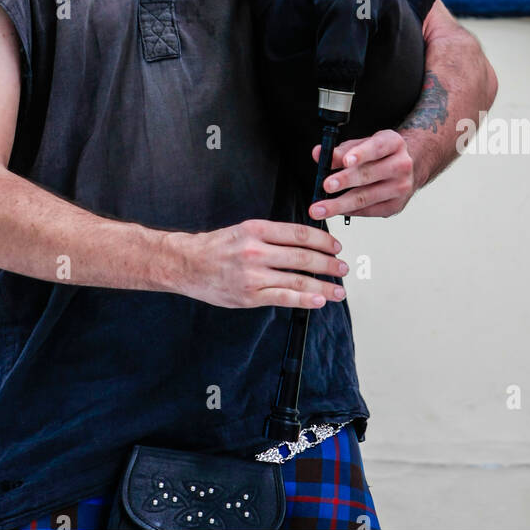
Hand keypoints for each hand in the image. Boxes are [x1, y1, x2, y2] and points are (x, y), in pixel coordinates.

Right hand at [175, 219, 348, 309]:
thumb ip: (271, 236)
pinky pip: (283, 298)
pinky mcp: (249, 295)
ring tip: (338, 290)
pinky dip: (305, 300)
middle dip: (329, 264)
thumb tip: (304, 242)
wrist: (187, 264)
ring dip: (323, 286)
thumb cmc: (216, 247)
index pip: (299, 234)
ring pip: (298, 279)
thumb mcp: (244, 230)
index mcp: (256, 229)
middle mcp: (256, 250)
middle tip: (343, 268)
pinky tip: (318, 300)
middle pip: (303, 256)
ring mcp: (253, 275)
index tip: (336, 247)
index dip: (323, 241)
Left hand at [309, 128, 416, 218]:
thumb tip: (318, 153)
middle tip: (326, 185)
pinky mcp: (395, 206)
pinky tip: (335, 211)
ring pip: (366, 197)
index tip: (346, 161)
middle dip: (345, 181)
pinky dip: (349, 211)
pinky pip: (368, 210)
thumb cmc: (378, 155)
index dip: (361, 154)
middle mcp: (401, 165)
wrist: (404, 169)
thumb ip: (340, 150)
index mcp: (394, 143)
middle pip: (369, 174)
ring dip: (340, 204)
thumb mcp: (362, 145)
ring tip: (320, 208)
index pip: (376, 148)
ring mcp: (401, 188)